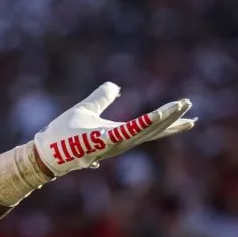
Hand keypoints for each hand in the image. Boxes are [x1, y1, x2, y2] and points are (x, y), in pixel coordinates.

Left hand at [33, 82, 194, 177]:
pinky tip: (155, 116)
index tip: (189, 117)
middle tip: (191, 111)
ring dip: (163, 119)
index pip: (148, 129)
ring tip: (180, 107)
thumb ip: (101, 98)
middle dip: (172, 121)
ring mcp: (112, 143)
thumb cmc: (64, 134)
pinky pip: (126, 132)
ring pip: (143, 130)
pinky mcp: (102, 141)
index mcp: (118, 135)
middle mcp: (120, 142)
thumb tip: (115, 86)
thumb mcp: (87, 109)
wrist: (46, 150)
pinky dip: (142, 125)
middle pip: (152, 132)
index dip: (168, 122)